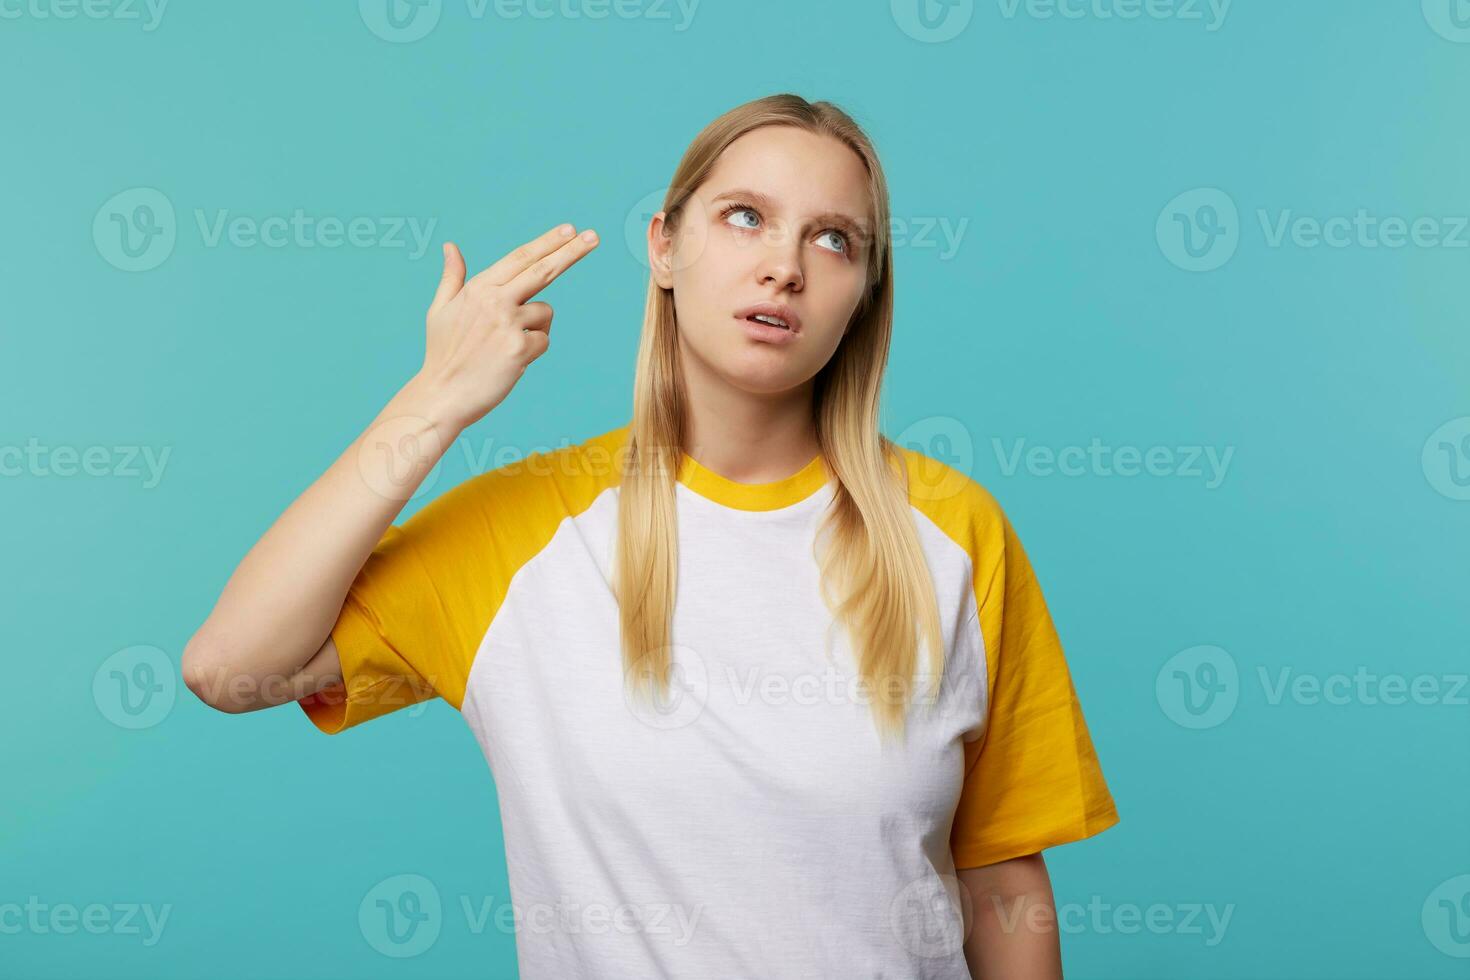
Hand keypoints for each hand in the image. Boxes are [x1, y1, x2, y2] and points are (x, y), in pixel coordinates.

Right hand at [414, 222, 598, 432]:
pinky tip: (509, 361)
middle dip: (571, 251)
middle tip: (594, 236)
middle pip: (543, 270)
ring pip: (545, 313)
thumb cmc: (442, 354)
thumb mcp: (440, 310)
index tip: (569, 229)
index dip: (547, 242)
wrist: (441, 395)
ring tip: (505, 346)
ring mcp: (508, 324)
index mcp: (478, 288)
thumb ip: (452, 277)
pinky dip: (532, 350)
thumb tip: (450, 246)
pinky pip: (543, 341)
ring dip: (534, 327)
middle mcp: (495, 301)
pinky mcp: (520, 349)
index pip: (520, 258)